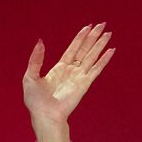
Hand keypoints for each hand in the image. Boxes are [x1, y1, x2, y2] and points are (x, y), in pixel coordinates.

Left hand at [23, 24, 114, 141]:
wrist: (45, 116)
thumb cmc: (36, 101)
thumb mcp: (30, 76)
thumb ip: (36, 59)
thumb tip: (40, 42)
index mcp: (59, 68)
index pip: (73, 48)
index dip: (81, 37)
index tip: (88, 27)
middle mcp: (72, 71)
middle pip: (85, 49)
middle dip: (94, 37)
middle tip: (103, 25)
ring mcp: (79, 77)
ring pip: (92, 56)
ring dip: (100, 45)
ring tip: (108, 33)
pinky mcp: (84, 84)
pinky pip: (96, 69)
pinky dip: (103, 60)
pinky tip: (111, 51)